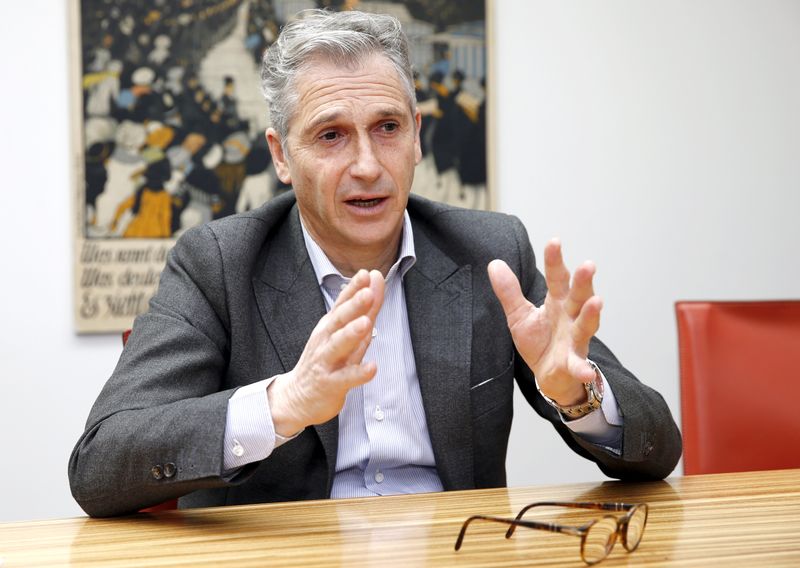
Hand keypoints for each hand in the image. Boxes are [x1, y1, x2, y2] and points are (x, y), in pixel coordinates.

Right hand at [268, 269, 384, 434]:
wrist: (297, 397)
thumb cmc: (326, 361)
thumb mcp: (344, 333)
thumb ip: (363, 309)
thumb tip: (376, 281)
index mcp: (330, 326)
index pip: (342, 303)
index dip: (354, 289)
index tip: (367, 274)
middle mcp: (325, 340)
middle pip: (339, 320)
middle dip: (353, 306)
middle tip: (367, 293)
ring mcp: (326, 362)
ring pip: (338, 346)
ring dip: (351, 334)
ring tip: (365, 323)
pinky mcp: (330, 384)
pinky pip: (345, 378)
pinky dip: (359, 373)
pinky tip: (372, 368)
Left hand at [488, 239, 601, 405]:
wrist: (549, 375)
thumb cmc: (539, 342)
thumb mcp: (519, 315)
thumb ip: (509, 292)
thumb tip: (494, 263)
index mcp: (557, 302)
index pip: (557, 278)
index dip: (555, 261)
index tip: (555, 241)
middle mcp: (570, 317)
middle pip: (578, 296)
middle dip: (583, 282)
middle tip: (588, 265)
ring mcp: (575, 340)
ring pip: (585, 325)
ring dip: (591, 314)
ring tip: (596, 302)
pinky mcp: (572, 363)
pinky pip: (579, 365)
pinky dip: (583, 368)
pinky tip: (588, 371)